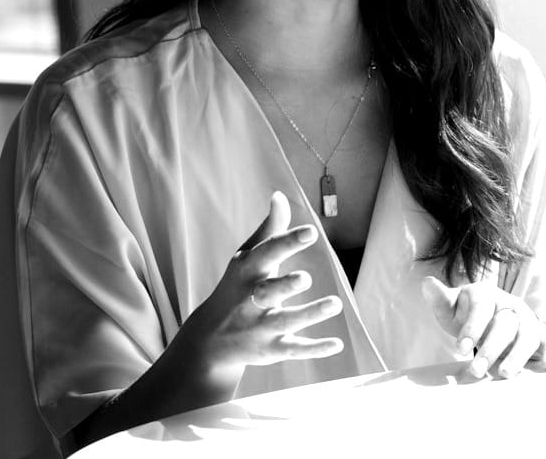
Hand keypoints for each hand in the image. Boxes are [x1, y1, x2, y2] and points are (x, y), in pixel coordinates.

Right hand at [179, 191, 344, 376]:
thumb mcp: (247, 257)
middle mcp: (251, 300)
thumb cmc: (236, 287)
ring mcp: (260, 327)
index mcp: (247, 272)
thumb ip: (269, 229)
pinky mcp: (270, 350)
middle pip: (269, 292)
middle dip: (285, 285)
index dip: (287, 242)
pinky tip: (337, 344)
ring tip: (335, 303)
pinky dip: (314, 349)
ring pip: (286, 321)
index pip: (267, 254)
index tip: (310, 232)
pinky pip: (293, 350)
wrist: (208, 339)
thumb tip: (280, 196)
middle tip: (305, 278)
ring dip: (310, 314)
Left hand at [421, 275, 545, 378]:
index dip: (472, 327)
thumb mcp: (451, 308)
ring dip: (517, 355)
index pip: (481, 308)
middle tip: (476, 371)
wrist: (489, 319)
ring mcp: (527, 320)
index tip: (460, 349)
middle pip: (505, 324)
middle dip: (491, 348)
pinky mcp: (540, 335)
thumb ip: (440, 300)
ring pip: (527, 334)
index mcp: (486, 295)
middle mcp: (510, 305)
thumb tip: (427, 283)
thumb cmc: (466, 316)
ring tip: (504, 374)